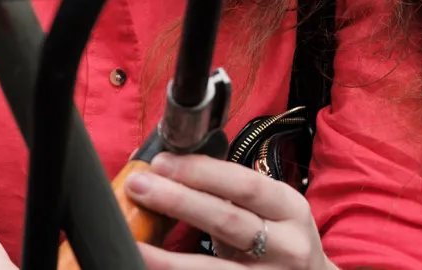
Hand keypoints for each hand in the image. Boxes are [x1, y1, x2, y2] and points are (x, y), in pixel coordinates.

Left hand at [125, 153, 337, 269]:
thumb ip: (226, 190)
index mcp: (289, 208)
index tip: (162, 162)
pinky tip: (151, 266)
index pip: (244, 184)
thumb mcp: (269, 209)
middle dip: (178, 200)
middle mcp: (287, 245)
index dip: (200, 171)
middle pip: (227, 221)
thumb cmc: (278, 238)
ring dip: (168, 256)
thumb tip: (163, 168)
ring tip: (133, 242)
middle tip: (138, 186)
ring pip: (213, 267)